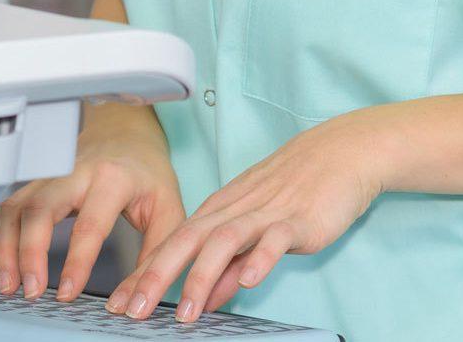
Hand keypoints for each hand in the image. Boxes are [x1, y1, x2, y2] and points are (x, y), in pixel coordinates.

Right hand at [0, 116, 184, 302]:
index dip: (76, 262)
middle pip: (40, 209)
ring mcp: (49, 177)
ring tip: (5, 285)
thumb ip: (153, 258)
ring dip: (3, 248)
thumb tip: (133, 303)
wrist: (126, 134)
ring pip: (15, 208)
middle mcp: (74, 173)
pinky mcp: (33, 185)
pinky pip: (2, 209)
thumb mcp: (168, 211)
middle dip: (28, 252)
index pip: (90, 223)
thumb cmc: (147, 173)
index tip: (66, 293)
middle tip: (29, 290)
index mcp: (113, 179)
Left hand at [107, 108, 389, 323]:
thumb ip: (229, 264)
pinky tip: (248, 281)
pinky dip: (259, 259)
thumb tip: (206, 298)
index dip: (144, 273)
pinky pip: (275, 240)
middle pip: (186, 240)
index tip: (121, 303)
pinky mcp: (298, 219)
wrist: (341, 152)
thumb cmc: (297, 190)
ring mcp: (265, 213)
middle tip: (133, 311)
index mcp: (220, 210)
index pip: (172, 243)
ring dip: (201, 276)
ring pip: (224, 241)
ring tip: (187, 311)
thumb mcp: (255, 228)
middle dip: (156, 276)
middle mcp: (235, 209)